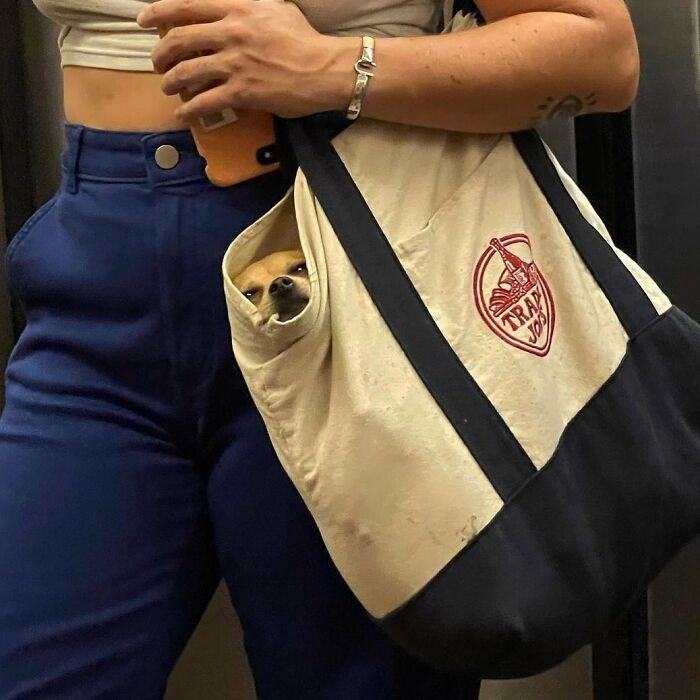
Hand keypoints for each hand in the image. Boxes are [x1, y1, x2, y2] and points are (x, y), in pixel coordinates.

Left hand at [136, 0, 358, 119]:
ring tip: (169, 88)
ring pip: (186, 72)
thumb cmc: (305, 40)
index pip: (187, 6)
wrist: (324, 69)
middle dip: (161, 54)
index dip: (159, 12)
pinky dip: (189, 110)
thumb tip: (232, 9)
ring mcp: (235, 64)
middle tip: (158, 63)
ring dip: (171, 82)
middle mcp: (230, 32)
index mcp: (237, 8)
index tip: (144, 21)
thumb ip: (248, 7)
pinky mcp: (242, 92)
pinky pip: (204, 102)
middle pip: (179, 40)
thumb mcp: (276, 8)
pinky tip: (183, 114)